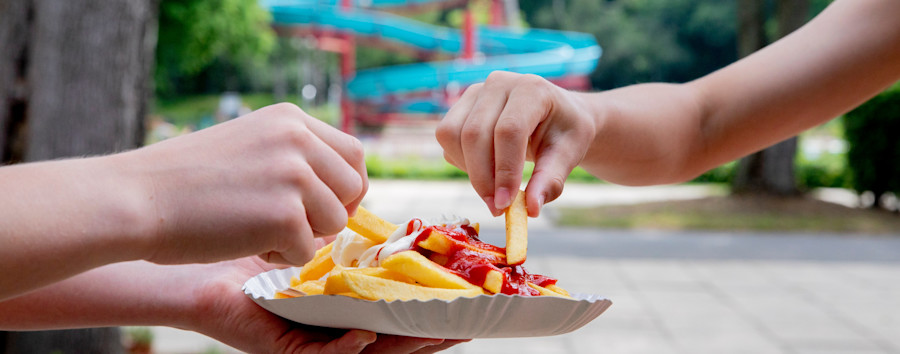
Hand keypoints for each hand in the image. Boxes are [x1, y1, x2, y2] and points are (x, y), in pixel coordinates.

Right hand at [123, 103, 367, 264]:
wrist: (134, 198)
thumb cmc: (183, 180)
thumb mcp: (249, 143)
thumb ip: (292, 155)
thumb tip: (338, 186)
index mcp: (291, 118)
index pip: (353, 153)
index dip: (346, 186)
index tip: (329, 205)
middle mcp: (298, 139)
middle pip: (354, 187)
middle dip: (332, 213)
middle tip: (297, 226)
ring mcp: (294, 176)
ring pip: (336, 222)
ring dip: (305, 236)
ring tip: (261, 231)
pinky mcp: (285, 216)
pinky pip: (307, 250)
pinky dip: (281, 257)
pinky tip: (245, 242)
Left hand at [187, 257, 468, 352]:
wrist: (200, 266)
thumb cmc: (252, 252)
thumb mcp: (307, 244)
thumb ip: (341, 241)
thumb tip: (375, 218)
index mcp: (347, 305)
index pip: (399, 310)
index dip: (434, 309)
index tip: (470, 299)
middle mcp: (335, 328)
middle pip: (394, 336)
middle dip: (432, 334)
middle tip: (467, 326)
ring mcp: (313, 342)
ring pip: (370, 352)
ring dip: (403, 347)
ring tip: (433, 337)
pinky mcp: (285, 350)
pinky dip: (345, 347)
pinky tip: (366, 334)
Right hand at [436, 72, 596, 216]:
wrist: (556, 115)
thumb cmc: (564, 133)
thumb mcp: (569, 155)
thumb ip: (551, 180)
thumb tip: (530, 209)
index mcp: (531, 89)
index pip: (509, 131)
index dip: (504, 170)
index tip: (506, 204)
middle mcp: (498, 83)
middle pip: (474, 134)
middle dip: (482, 178)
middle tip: (496, 208)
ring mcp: (475, 92)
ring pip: (452, 135)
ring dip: (468, 170)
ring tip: (493, 187)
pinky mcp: (461, 105)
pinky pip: (446, 138)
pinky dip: (461, 162)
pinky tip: (486, 169)